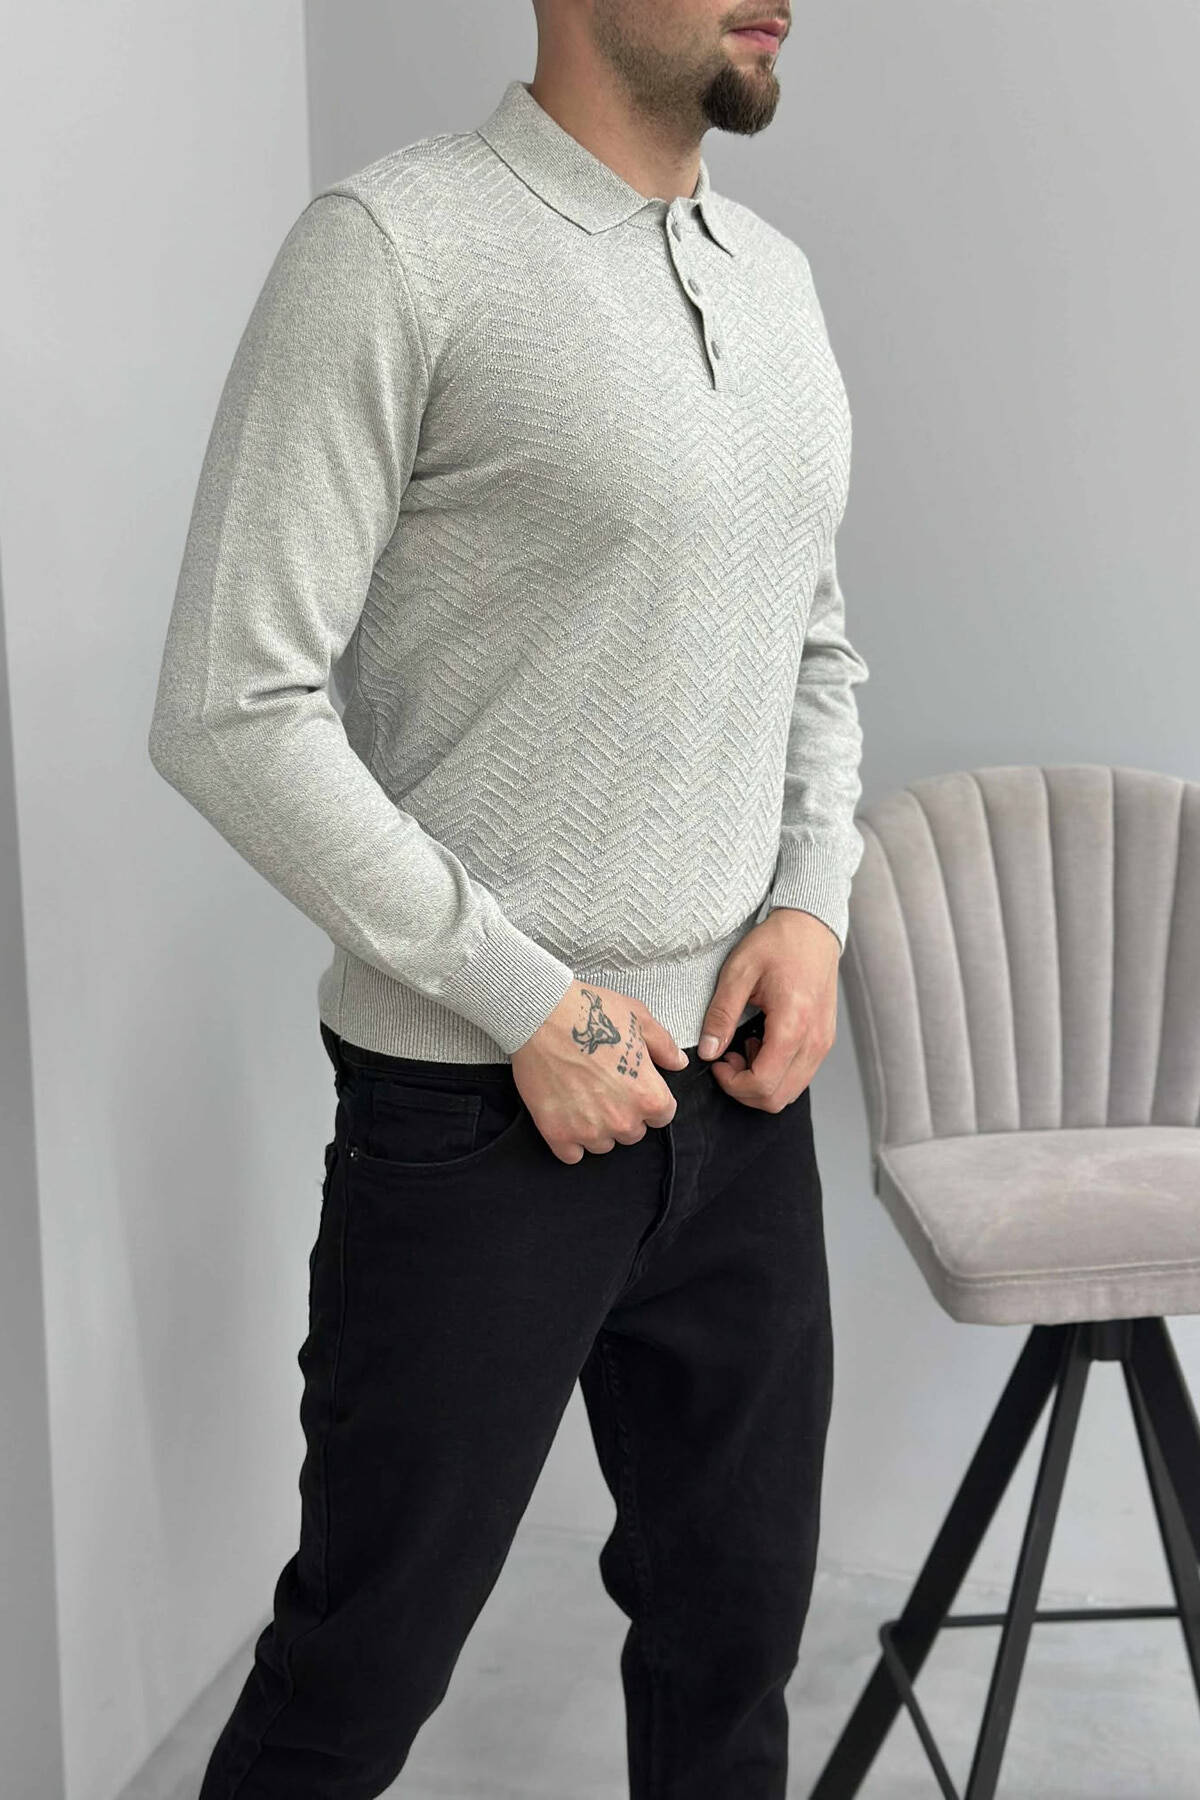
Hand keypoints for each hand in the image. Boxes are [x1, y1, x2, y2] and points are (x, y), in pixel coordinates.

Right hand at [511, 981, 688, 1164]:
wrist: (541, 1016)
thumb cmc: (592, 1014)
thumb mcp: (639, 1019)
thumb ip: (664, 1046)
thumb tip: (678, 1063)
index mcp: (649, 1096)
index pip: (662, 1115)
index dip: (649, 1099)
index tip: (633, 1086)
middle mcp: (623, 1120)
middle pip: (633, 1133)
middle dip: (623, 1114)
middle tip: (604, 1087)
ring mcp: (589, 1130)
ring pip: (603, 1145)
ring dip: (597, 1128)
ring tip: (582, 1098)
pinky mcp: (558, 1134)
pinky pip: (572, 1154)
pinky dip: (570, 1140)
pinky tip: (566, 1116)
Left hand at [697, 908, 839, 1110]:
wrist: (812, 928)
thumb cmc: (778, 944)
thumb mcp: (738, 972)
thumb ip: (721, 1014)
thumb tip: (708, 1050)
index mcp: (793, 1024)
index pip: (763, 1084)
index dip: (733, 1084)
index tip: (718, 1063)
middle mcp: (815, 1041)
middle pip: (777, 1098)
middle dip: (745, 1089)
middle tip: (728, 1059)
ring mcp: (823, 1043)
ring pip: (790, 1092)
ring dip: (762, 1082)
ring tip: (745, 1049)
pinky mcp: (824, 1040)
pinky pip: (800, 1076)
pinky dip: (777, 1073)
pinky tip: (762, 1044)